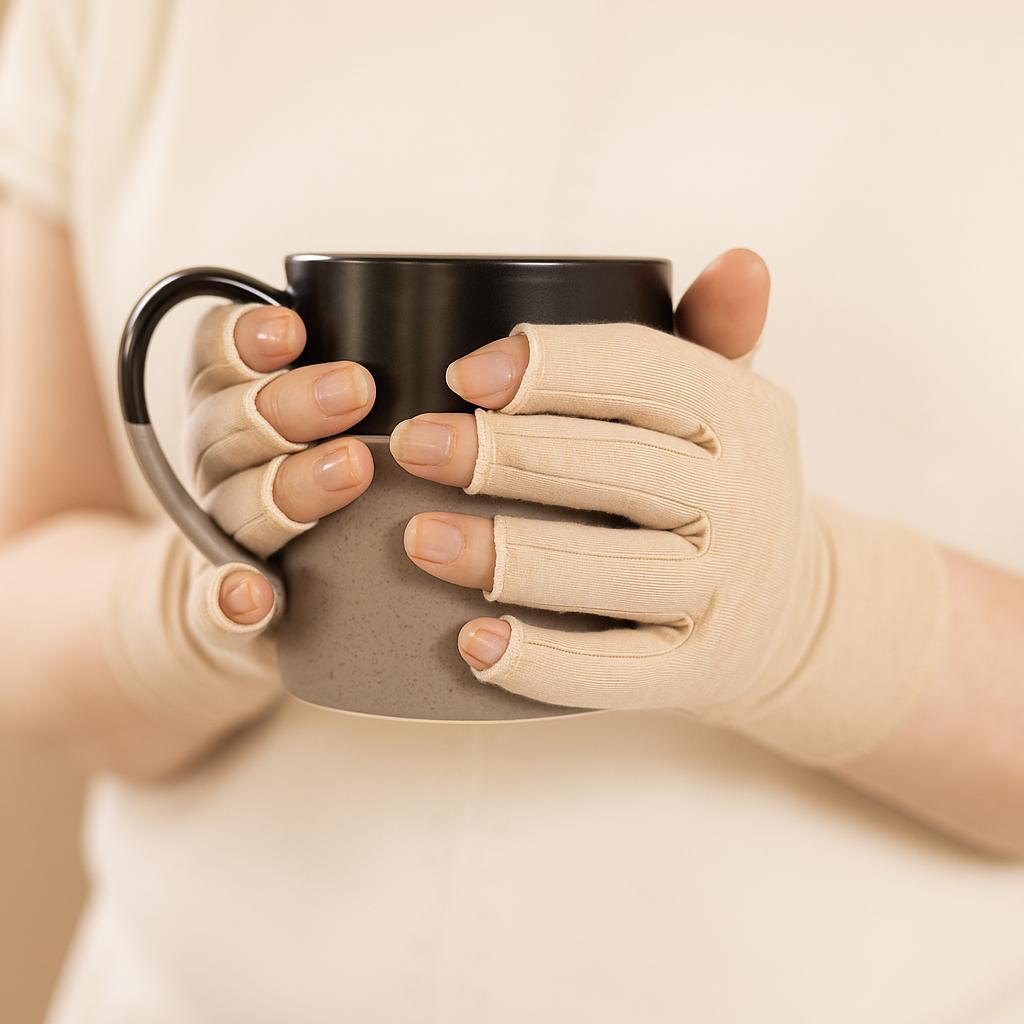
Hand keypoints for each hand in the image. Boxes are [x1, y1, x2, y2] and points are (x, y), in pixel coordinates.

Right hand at [183, 304, 375, 624]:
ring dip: (285, 486)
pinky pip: (211, 602)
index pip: (216, 354)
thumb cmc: (317, 479)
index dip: (245, 336)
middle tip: (356, 391)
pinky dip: (228, 598)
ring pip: (235, 500)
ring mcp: (221, 529)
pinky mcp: (228, 602)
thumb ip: (365, 378)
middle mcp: (217, 460)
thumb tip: (473, 351)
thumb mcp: (327, 416)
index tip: (294, 329)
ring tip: (351, 471)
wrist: (255, 592)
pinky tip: (253, 596)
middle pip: (228, 421)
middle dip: (289, 403)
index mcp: (232, 404)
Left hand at [391, 248, 769, 680]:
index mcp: (743, 417)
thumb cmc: (726, 489)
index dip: (551, 368)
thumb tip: (741, 260)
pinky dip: (541, 663)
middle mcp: (744, 504)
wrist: (794, 613)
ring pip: (609, 571)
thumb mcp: (734, 406)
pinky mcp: (697, 671)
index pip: (645, 373)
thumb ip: (713, 336)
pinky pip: (614, 672)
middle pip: (619, 469)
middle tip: (416, 446)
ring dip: (508, 556)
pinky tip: (472, 643)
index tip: (462, 374)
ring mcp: (723, 594)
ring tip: (420, 539)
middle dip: (508, 455)